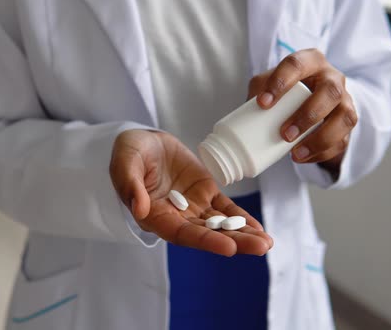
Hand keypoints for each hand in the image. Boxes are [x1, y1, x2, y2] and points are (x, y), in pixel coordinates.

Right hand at [110, 129, 272, 256]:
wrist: (143, 142)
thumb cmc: (129, 153)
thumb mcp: (124, 162)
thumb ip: (129, 184)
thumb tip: (140, 208)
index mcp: (154, 215)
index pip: (181, 233)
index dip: (205, 240)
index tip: (228, 247)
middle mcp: (176, 217)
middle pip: (206, 234)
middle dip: (234, 241)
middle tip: (260, 247)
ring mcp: (193, 206)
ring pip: (219, 224)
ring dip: (242, 234)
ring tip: (266, 243)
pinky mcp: (205, 193)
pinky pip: (225, 208)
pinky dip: (242, 218)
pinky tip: (258, 228)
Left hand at [248, 49, 357, 171]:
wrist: (308, 103)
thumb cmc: (285, 91)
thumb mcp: (269, 83)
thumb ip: (258, 89)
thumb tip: (248, 108)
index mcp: (311, 61)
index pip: (297, 64)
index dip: (280, 82)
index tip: (263, 103)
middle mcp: (333, 78)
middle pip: (330, 91)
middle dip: (307, 115)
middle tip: (284, 134)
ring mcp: (345, 101)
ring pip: (345, 117)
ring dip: (320, 138)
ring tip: (295, 153)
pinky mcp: (347, 125)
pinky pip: (342, 140)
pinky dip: (322, 152)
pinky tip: (303, 158)